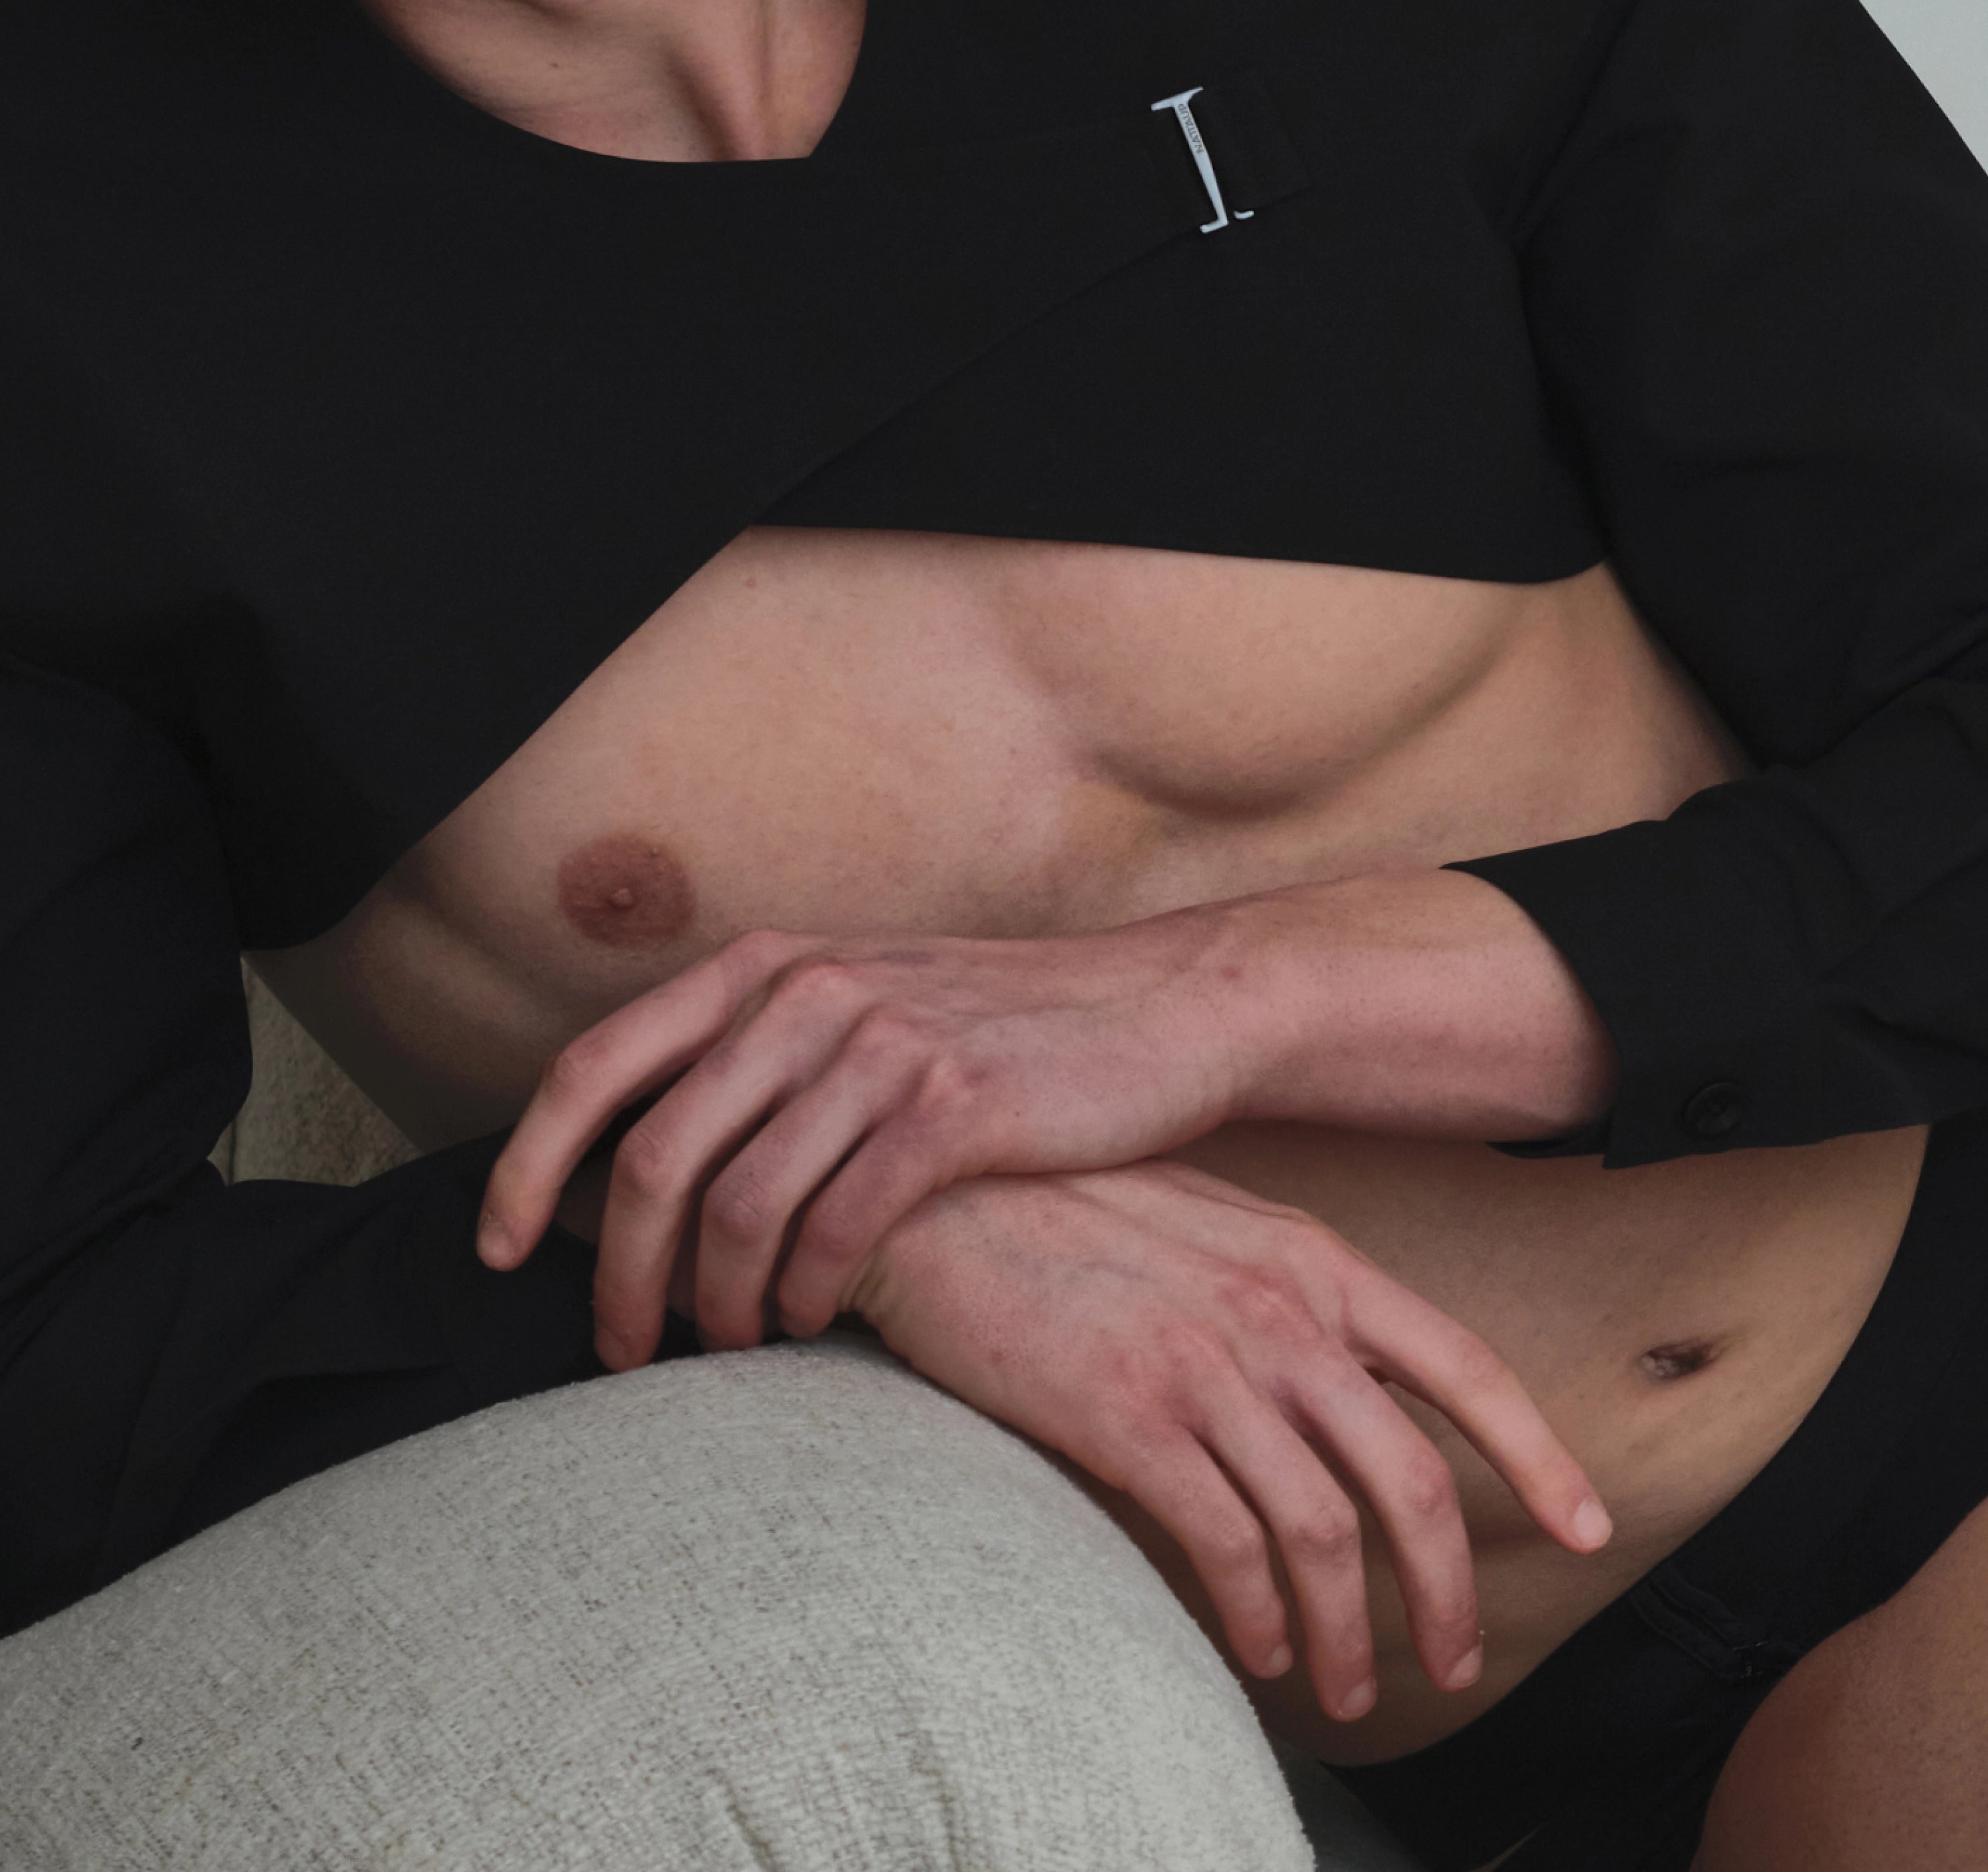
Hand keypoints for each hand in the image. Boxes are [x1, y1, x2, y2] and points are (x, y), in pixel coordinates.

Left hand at [478, 913, 1259, 1360]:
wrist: (1157, 1007)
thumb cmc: (997, 1029)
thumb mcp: (860, 1005)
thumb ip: (759, 1055)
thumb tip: (647, 1152)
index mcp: (764, 967)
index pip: (596, 1065)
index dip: (526, 1164)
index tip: (496, 1251)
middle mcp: (805, 993)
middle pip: (653, 1155)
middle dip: (616, 1273)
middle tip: (616, 1351)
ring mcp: (879, 1045)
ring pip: (738, 1204)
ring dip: (713, 1303)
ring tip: (724, 1353)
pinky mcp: (952, 1106)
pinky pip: (836, 1225)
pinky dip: (803, 1293)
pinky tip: (808, 1323)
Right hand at [844, 1160, 1613, 1723]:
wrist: (938, 1186)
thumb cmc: (1065, 1201)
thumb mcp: (1206, 1220)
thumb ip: (1281, 1291)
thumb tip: (1335, 1380)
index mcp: (1311, 1258)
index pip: (1462, 1367)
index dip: (1537, 1455)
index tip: (1585, 1527)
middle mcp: (1280, 1311)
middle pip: (1410, 1478)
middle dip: (1447, 1588)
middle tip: (1451, 1660)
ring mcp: (1207, 1363)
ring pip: (1325, 1532)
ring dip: (1350, 1632)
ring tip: (1348, 1688)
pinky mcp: (1131, 1415)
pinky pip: (1227, 1546)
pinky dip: (1257, 1616)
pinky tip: (1258, 1651)